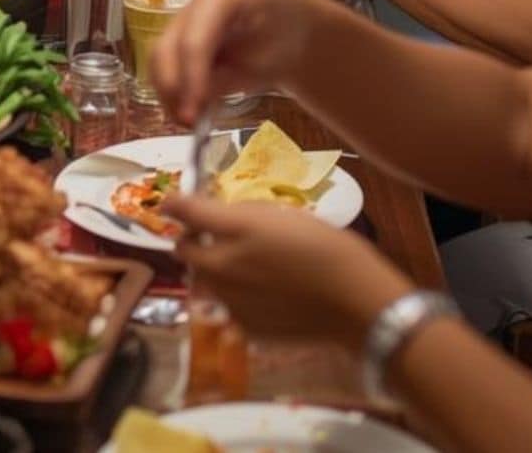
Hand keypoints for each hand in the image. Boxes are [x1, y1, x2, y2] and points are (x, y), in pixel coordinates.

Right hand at [149, 0, 328, 123]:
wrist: (289, 28)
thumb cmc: (286, 36)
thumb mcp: (270, 56)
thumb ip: (232, 76)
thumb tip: (196, 99)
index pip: (194, 40)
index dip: (191, 77)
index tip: (195, 110)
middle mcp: (192, 5)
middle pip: (167, 47)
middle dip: (173, 88)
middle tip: (188, 122)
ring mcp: (182, 21)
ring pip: (158, 59)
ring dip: (167, 94)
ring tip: (188, 122)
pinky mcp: (178, 40)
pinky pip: (163, 68)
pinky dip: (171, 93)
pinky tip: (188, 113)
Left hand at [165, 196, 409, 345]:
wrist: (355, 300)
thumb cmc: (323, 247)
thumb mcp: (279, 215)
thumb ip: (236, 213)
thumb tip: (206, 210)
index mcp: (231, 231)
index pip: (183, 212)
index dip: (176, 204)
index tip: (176, 203)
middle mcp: (220, 268)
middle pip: (186, 251)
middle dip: (195, 241)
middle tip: (219, 235)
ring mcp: (230, 302)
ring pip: (205, 281)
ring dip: (214, 270)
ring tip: (250, 266)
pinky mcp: (245, 327)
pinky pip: (227, 306)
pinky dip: (236, 297)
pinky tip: (266, 293)